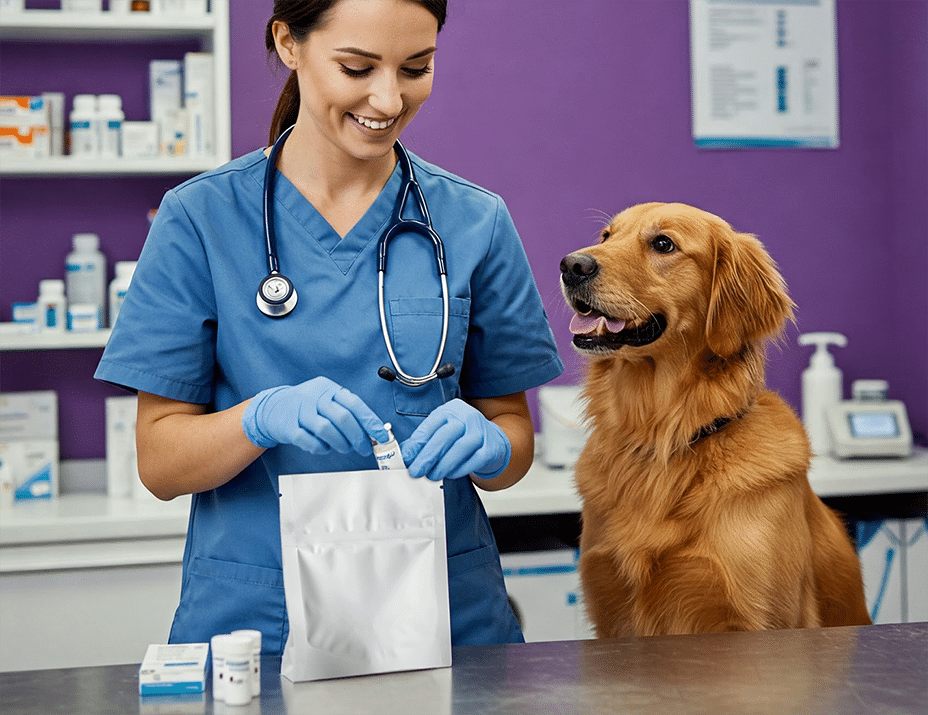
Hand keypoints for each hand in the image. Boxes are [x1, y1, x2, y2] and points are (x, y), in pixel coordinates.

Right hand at [242, 377, 388, 454]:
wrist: (272, 408)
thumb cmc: (307, 405)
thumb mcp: (327, 398)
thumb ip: (347, 410)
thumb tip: (372, 430)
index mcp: (329, 388)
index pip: (355, 404)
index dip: (370, 422)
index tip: (381, 436)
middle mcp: (314, 397)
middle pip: (343, 418)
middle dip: (358, 437)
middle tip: (364, 448)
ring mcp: (300, 411)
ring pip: (327, 430)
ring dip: (341, 444)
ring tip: (344, 448)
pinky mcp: (288, 427)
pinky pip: (309, 441)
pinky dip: (321, 448)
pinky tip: (324, 447)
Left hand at [400, 399, 510, 480]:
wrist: (492, 438)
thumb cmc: (461, 435)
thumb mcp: (442, 430)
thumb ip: (425, 441)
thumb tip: (406, 455)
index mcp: (450, 410)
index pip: (431, 425)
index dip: (417, 443)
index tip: (407, 458)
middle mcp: (467, 417)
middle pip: (445, 436)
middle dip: (428, 456)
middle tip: (416, 471)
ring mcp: (481, 431)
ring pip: (460, 448)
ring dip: (443, 465)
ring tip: (432, 475)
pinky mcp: (491, 447)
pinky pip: (474, 460)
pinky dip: (460, 469)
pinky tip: (450, 474)